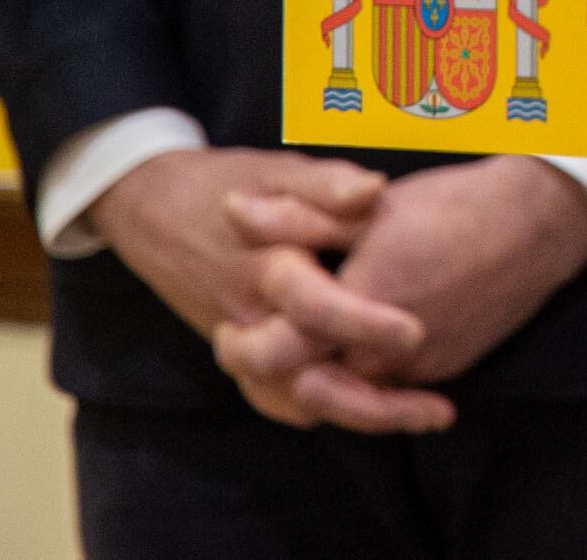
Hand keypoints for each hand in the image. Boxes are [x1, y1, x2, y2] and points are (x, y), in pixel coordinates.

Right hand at [88, 147, 441, 433]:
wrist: (153, 211)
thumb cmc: (226, 184)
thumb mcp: (276, 171)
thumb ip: (326, 185)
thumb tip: (375, 190)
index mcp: (265, 268)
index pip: (313, 307)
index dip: (363, 323)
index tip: (415, 334)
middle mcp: (251, 319)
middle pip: (304, 380)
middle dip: (369, 401)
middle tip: (434, 408)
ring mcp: (241, 344)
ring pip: (294, 400)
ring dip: (356, 414)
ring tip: (422, 416)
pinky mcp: (240, 354)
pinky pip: (276, 398)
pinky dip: (321, 408)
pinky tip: (375, 409)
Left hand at [212, 157, 586, 432]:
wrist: (539, 221)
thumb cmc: (455, 206)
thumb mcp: (369, 207)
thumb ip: (298, 220)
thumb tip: (233, 213)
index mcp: (361, 307)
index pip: (278, 356)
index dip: (244, 351)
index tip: (228, 333)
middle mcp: (390, 352)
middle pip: (308, 387)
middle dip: (274, 372)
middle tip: (248, 345)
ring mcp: (422, 367)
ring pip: (350, 390)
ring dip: (318, 373)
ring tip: (298, 341)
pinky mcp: (447, 368)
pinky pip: (390, 384)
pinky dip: (362, 369)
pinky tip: (355, 338)